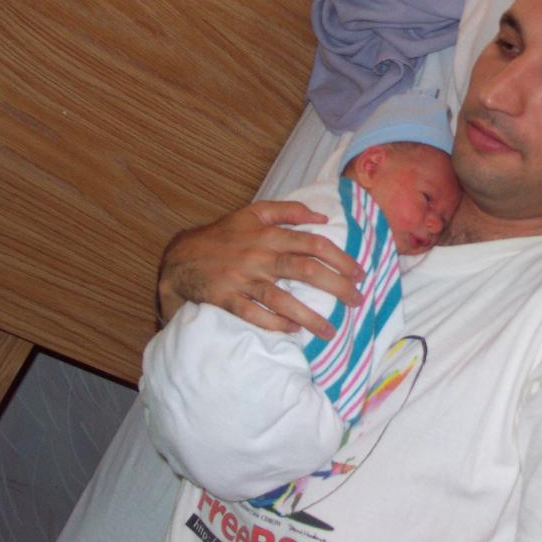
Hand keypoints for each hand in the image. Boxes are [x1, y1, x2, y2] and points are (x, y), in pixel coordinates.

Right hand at [156, 200, 364, 338]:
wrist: (182, 257)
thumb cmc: (224, 234)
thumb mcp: (254, 212)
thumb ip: (289, 210)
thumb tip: (323, 217)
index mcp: (269, 233)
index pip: (313, 244)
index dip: (340, 259)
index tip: (360, 273)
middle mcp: (259, 255)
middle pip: (305, 271)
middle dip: (336, 286)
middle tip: (357, 300)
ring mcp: (242, 279)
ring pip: (281, 298)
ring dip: (309, 316)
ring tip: (330, 331)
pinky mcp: (226, 298)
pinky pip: (253, 314)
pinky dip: (274, 323)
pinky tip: (293, 331)